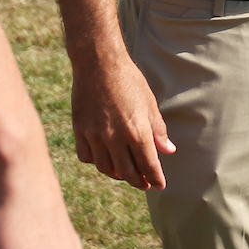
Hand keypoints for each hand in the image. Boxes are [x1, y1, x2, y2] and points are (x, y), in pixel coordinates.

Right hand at [71, 49, 175, 190]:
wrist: (99, 63)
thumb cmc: (129, 80)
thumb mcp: (150, 103)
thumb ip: (158, 130)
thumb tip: (168, 151)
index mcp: (137, 130)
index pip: (148, 165)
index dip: (155, 178)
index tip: (159, 185)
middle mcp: (115, 137)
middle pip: (126, 172)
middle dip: (138, 181)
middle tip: (144, 184)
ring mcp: (95, 135)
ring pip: (106, 168)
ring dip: (117, 175)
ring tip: (125, 173)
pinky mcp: (80, 130)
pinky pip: (87, 156)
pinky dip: (96, 162)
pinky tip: (104, 158)